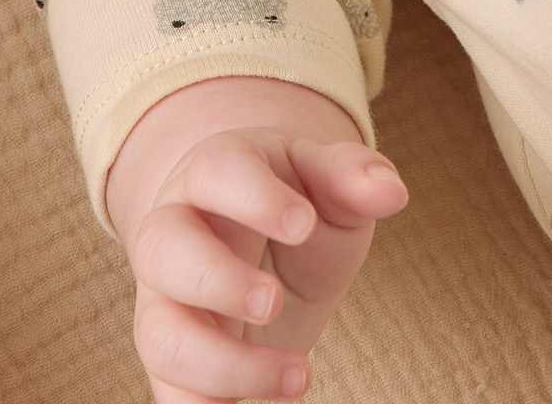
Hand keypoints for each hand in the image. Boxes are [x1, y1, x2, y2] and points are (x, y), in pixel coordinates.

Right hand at [124, 125, 410, 403]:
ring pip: (159, 333)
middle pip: (163, 248)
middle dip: (216, 280)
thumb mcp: (330, 182)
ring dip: (222, 364)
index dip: (255, 198)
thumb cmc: (300, 202)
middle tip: (275, 302)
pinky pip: (168, 391)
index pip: (217, 171)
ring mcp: (166, 298)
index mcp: (216, 170)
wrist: (266, 245)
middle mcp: (174, 230)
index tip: (304, 225)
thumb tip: (392, 193)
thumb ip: (354, 176)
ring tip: (300, 376)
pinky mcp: (173, 356)